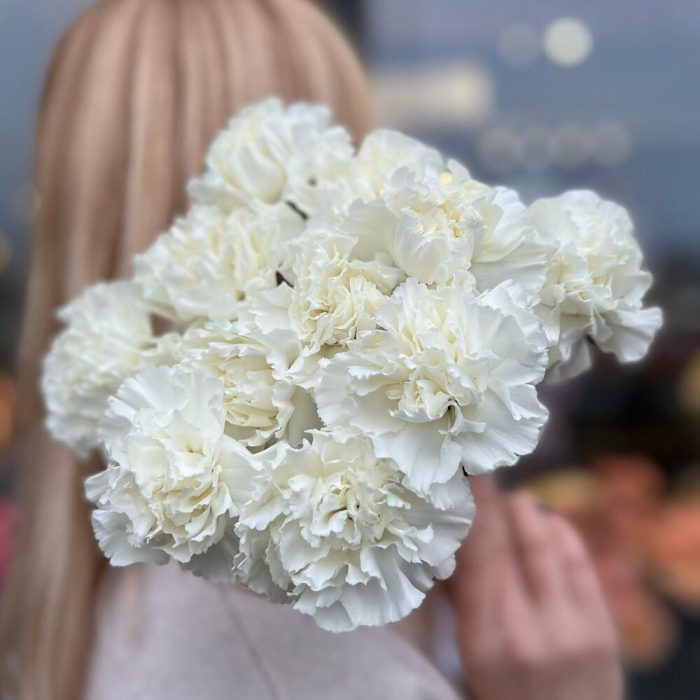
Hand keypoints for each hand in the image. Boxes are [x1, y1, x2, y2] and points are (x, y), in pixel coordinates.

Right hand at [447, 476, 623, 699]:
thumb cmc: (505, 695)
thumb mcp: (472, 654)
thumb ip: (462, 598)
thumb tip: (447, 537)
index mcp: (482, 637)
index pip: (475, 554)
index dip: (472, 506)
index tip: (465, 468)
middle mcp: (526, 627)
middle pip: (508, 540)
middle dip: (495, 499)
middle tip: (485, 472)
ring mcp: (569, 627)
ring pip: (544, 541)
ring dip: (527, 512)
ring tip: (516, 501)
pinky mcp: (601, 626)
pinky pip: (579, 560)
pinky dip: (560, 531)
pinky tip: (548, 521)